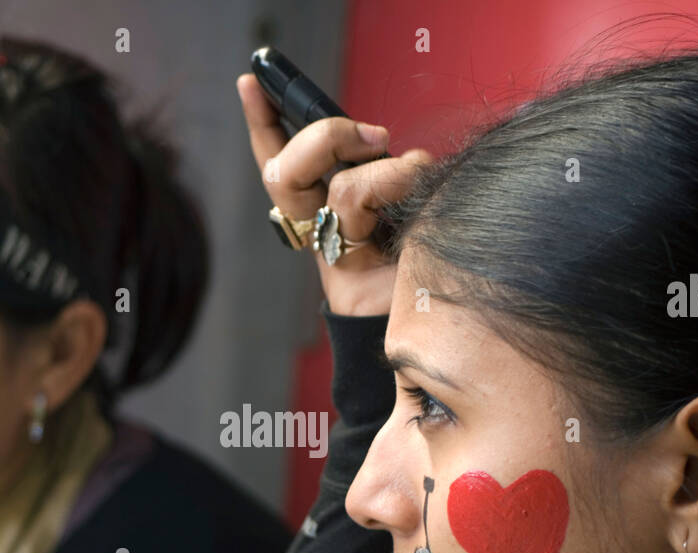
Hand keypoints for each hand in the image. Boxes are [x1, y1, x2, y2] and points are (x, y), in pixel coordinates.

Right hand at [237, 73, 433, 316]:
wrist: (449, 327)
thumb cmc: (432, 259)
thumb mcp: (410, 198)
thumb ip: (384, 170)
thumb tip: (380, 145)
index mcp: (326, 212)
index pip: (281, 163)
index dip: (262, 124)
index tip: (249, 80)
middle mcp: (321, 232)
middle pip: (283, 174)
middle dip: (323, 136)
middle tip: (374, 137)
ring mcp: (334, 255)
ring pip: (331, 187)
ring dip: (382, 168)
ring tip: (413, 173)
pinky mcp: (351, 272)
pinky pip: (357, 203)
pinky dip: (398, 182)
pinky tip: (422, 195)